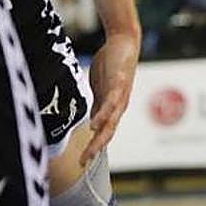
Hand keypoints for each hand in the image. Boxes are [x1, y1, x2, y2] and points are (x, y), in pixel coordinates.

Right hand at [81, 30, 139, 165]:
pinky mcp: (118, 84)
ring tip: (91, 150)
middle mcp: (118, 106)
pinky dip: (103, 115)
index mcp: (112, 108)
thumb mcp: (100, 89)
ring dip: (100, 138)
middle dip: (95, 148)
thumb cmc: (111, 65)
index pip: (103, 132)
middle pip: (107, 133)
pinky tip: (94, 125)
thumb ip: (96, 105)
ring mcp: (119, 96)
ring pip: (110, 122)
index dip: (94, 147)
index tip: (82, 161)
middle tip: (83, 162)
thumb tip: (90, 122)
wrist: (123, 43)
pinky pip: (110, 103)